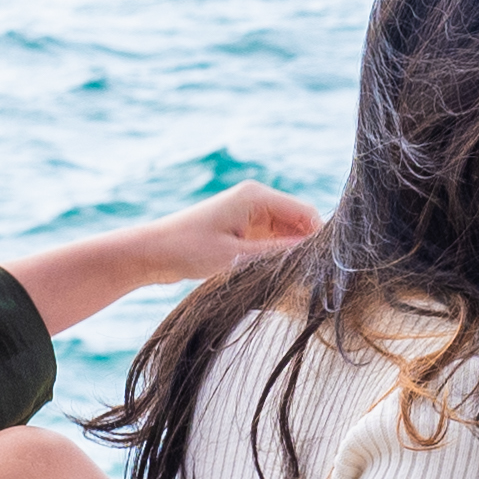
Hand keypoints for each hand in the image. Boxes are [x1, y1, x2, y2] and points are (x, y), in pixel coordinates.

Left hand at [138, 184, 323, 279]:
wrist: (151, 253)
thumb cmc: (188, 250)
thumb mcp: (237, 257)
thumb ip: (278, 255)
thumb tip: (314, 259)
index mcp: (256, 196)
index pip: (306, 213)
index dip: (320, 239)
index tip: (327, 269)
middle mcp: (257, 200)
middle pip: (300, 223)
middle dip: (307, 249)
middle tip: (313, 280)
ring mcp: (250, 214)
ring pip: (288, 234)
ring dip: (292, 255)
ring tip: (295, 282)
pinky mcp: (243, 228)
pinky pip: (273, 241)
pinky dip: (278, 257)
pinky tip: (278, 277)